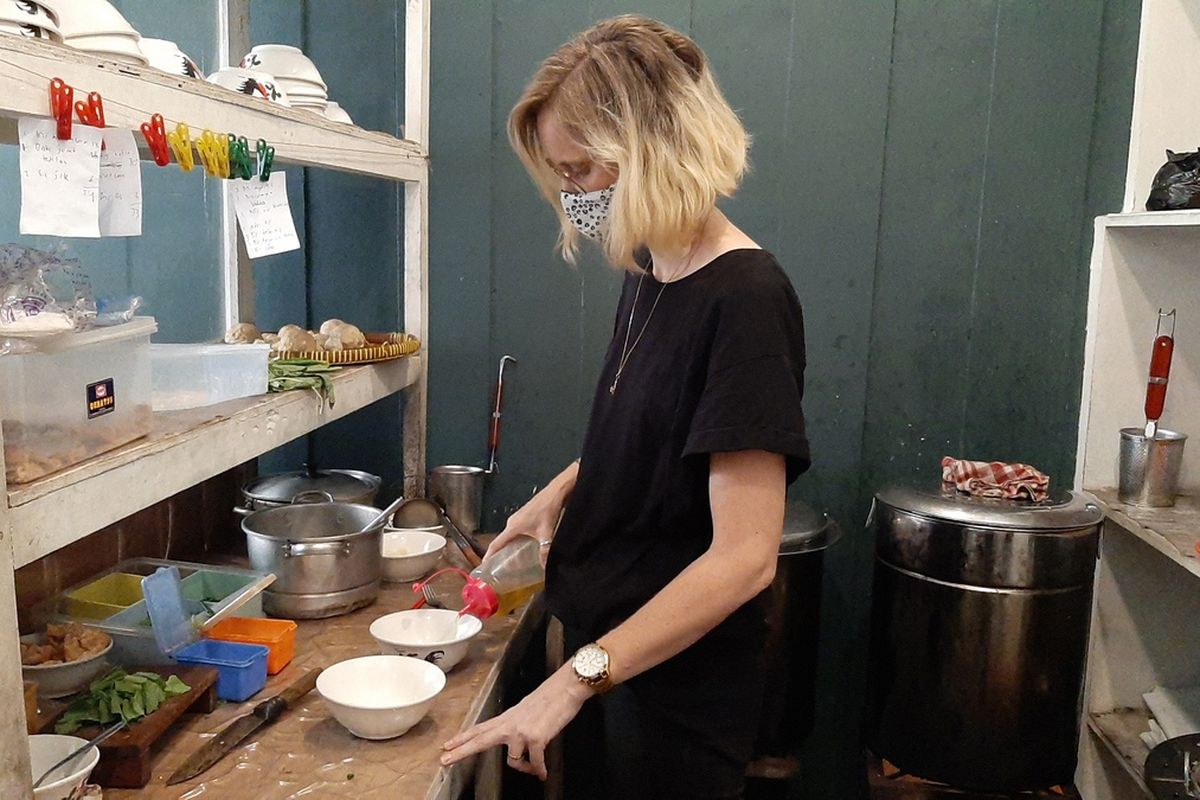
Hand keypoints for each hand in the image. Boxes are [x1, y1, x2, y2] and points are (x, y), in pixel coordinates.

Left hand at [440, 665, 591, 779]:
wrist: (565, 689)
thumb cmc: (551, 697)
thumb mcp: (527, 710)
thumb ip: (518, 724)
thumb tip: (520, 740)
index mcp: (507, 718)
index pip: (480, 729)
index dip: (462, 738)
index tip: (447, 745)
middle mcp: (510, 725)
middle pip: (480, 740)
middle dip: (461, 751)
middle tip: (444, 761)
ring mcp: (521, 732)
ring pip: (513, 761)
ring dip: (525, 768)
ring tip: (535, 770)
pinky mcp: (536, 738)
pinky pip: (535, 763)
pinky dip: (539, 770)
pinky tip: (543, 774)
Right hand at [485, 484, 565, 567]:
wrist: (554, 493)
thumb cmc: (547, 509)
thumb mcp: (546, 533)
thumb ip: (544, 551)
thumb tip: (545, 565)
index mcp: (513, 527)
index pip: (496, 544)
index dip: (488, 555)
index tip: (484, 565)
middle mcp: (511, 522)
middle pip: (501, 540)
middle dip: (498, 554)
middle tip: (498, 567)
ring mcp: (516, 518)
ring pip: (508, 535)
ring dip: (507, 546)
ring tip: (509, 559)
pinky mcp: (522, 516)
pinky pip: (514, 531)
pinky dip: (514, 540)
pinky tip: (522, 546)